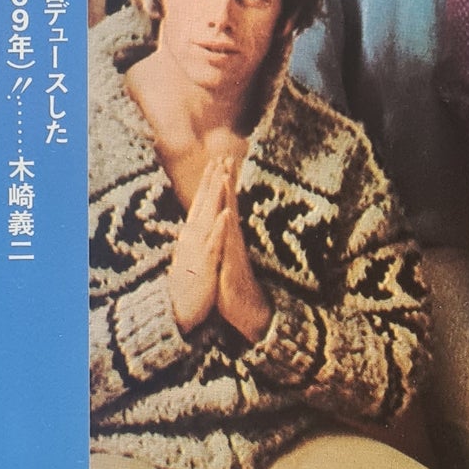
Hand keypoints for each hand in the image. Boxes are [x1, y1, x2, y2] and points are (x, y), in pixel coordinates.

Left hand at [170, 154, 269, 340]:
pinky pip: (231, 245)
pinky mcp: (234, 267)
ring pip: (232, 221)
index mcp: (229, 239)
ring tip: (227, 177)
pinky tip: (228, 215)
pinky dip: (229, 229)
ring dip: (230, 199)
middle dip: (227, 182)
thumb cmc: (235, 287)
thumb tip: (224, 224)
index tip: (220, 161)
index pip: (225, 206)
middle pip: (231, 206)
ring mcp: (235, 253)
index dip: (222, 185)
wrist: (248, 313)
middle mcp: (234, 241)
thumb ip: (225, 240)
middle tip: (226, 156)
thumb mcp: (226, 259)